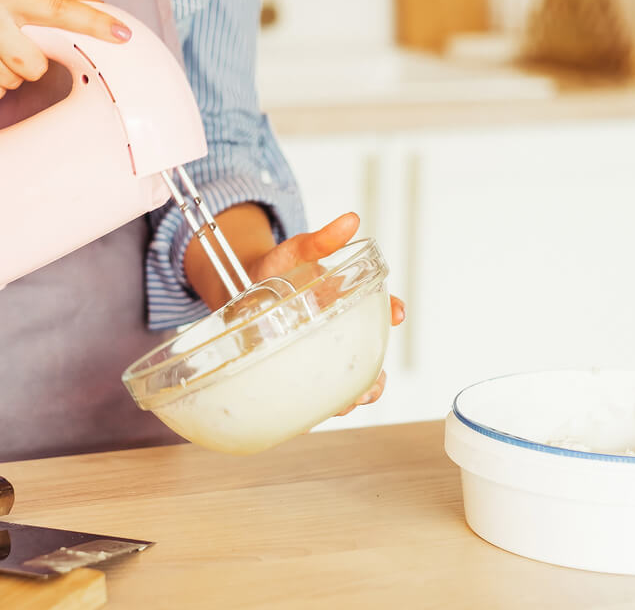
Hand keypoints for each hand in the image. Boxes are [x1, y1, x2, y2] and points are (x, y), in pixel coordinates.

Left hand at [185, 207, 404, 416]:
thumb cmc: (273, 270)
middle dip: (376, 376)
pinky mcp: (292, 371)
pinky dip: (316, 408)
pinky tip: (311, 413)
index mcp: (341, 303)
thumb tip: (351, 221)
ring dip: (351, 397)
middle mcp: (333, 334)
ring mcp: (314, 355)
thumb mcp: (295, 252)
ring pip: (343, 385)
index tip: (396, 311)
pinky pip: (310, 396)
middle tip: (375, 380)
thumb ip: (320, 241)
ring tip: (349, 401)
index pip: (378, 310)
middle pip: (367, 360)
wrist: (238, 287)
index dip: (390, 311)